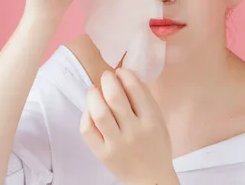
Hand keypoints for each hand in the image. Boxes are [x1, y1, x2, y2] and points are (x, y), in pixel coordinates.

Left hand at [80, 67, 178, 184]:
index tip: (120, 71)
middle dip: (107, 80)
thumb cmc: (155, 145)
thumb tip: (127, 74)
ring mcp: (117, 145)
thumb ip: (145, 97)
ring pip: (99, 113)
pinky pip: (88, 131)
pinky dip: (86, 116)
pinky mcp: (103, 155)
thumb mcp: (158, 119)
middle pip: (115, 98)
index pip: (135, 89)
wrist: (151, 179)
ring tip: (94, 90)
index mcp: (151, 121)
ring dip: (94, 95)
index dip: (124, 74)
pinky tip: (91, 111)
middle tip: (106, 76)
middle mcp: (134, 132)